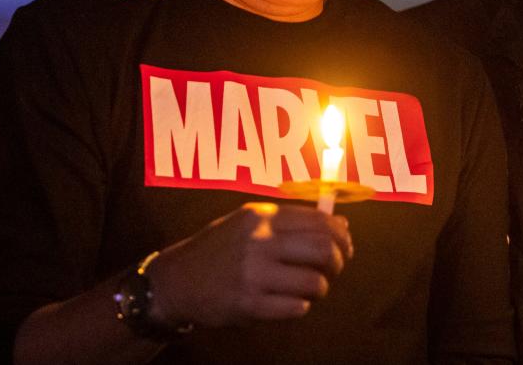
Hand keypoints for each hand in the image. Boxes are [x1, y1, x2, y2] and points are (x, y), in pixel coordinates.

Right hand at [146, 202, 352, 328]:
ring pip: (314, 281)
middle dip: (338, 262)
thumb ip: (292, 221)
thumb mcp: (250, 223)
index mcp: (262, 216)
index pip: (319, 220)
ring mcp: (254, 273)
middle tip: (334, 269)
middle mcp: (260, 240)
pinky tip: (292, 303)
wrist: (176, 281)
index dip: (341, 234)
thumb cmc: (219, 249)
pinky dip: (301, 307)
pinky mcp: (248, 304)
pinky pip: (295, 307)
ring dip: (321, 288)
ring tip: (311, 289)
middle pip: (323, 249)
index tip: (346, 245)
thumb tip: (341, 224)